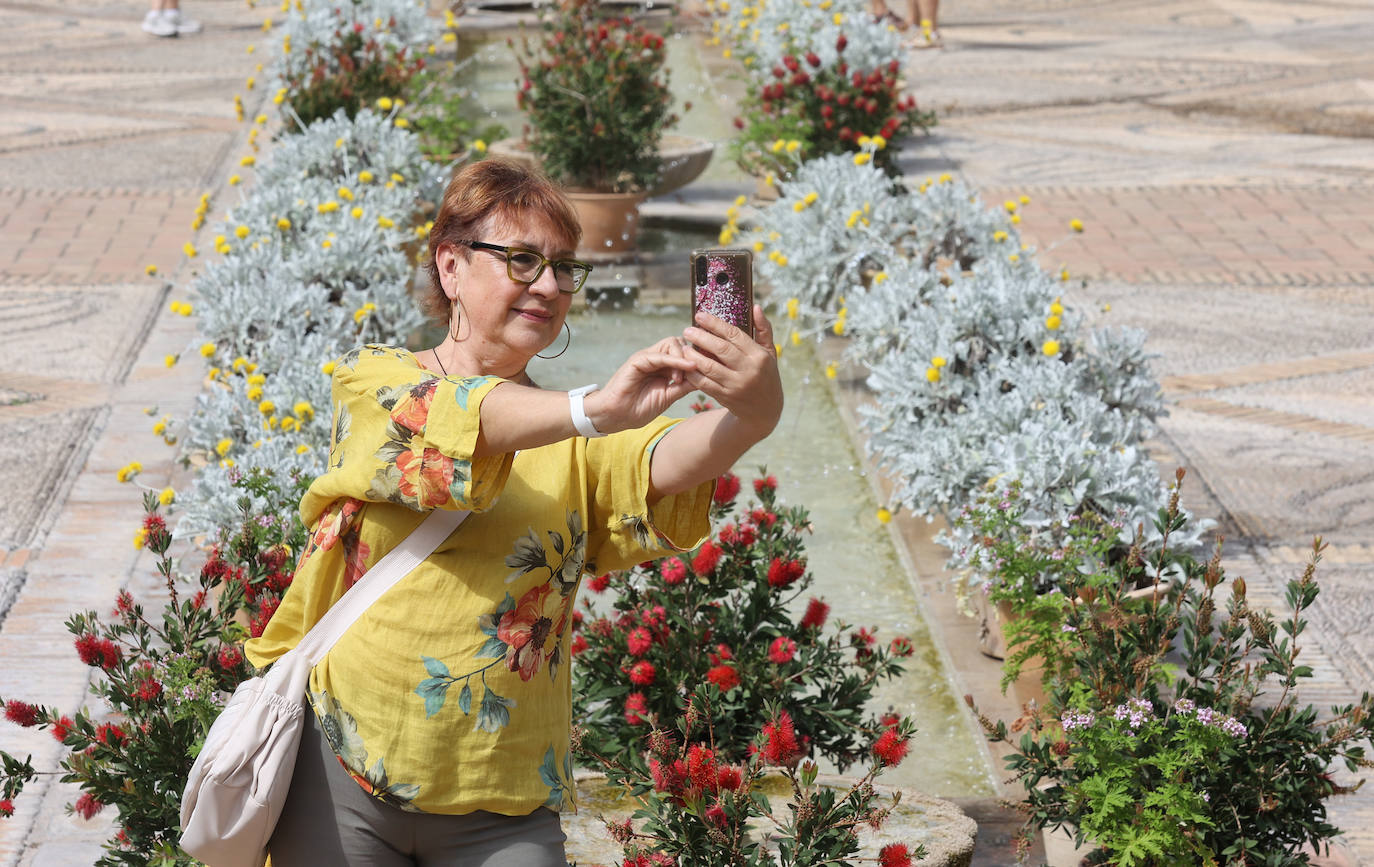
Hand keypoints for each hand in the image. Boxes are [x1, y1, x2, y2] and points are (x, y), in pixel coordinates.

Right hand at [584, 336, 697, 433]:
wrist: (617, 416)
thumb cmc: (640, 408)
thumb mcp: (669, 397)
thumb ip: (684, 386)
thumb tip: (705, 378)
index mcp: (663, 366)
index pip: (684, 351)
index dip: (698, 357)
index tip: (711, 368)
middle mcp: (656, 358)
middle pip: (680, 342)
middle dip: (692, 355)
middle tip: (693, 375)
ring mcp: (647, 357)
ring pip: (671, 343)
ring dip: (683, 357)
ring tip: (682, 378)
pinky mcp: (638, 361)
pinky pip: (659, 355)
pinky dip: (675, 360)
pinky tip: (686, 367)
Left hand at [682, 306, 782, 435]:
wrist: (765, 410)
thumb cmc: (766, 375)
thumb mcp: (770, 353)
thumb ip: (763, 330)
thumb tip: (756, 307)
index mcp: (759, 356)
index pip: (734, 335)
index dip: (715, 324)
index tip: (700, 316)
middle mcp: (749, 370)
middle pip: (720, 349)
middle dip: (701, 337)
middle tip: (687, 330)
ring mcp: (736, 385)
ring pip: (710, 367)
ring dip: (694, 356)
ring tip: (684, 347)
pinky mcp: (726, 397)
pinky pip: (705, 384)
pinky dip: (693, 374)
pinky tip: (686, 365)